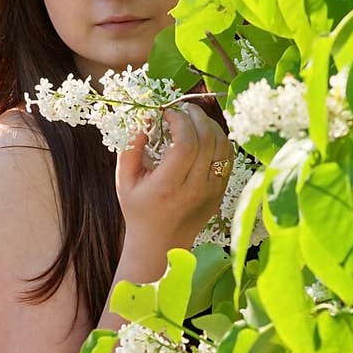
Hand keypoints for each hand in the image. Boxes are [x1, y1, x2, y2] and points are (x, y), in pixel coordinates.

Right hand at [115, 101, 234, 251]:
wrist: (160, 244)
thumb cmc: (139, 210)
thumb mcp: (124, 180)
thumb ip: (130, 148)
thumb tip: (145, 120)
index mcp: (168, 186)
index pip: (185, 144)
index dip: (179, 120)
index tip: (166, 112)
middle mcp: (194, 189)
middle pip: (207, 140)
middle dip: (196, 116)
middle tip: (182, 108)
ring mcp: (212, 191)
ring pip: (223, 146)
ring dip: (210, 125)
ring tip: (194, 118)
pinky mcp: (221, 192)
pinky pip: (228, 158)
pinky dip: (219, 139)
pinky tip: (204, 134)